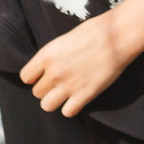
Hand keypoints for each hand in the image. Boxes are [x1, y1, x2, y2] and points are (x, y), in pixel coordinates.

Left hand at [20, 13, 140, 116]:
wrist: (117, 36)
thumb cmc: (95, 31)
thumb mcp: (65, 39)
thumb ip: (53, 55)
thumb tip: (49, 66)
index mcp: (47, 55)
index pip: (26, 77)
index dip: (34, 78)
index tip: (43, 75)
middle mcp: (54, 72)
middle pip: (37, 93)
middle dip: (47, 89)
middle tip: (60, 83)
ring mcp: (68, 85)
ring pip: (46, 105)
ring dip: (55, 100)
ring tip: (66, 93)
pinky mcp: (84, 95)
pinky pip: (67, 112)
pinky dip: (72, 107)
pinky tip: (79, 98)